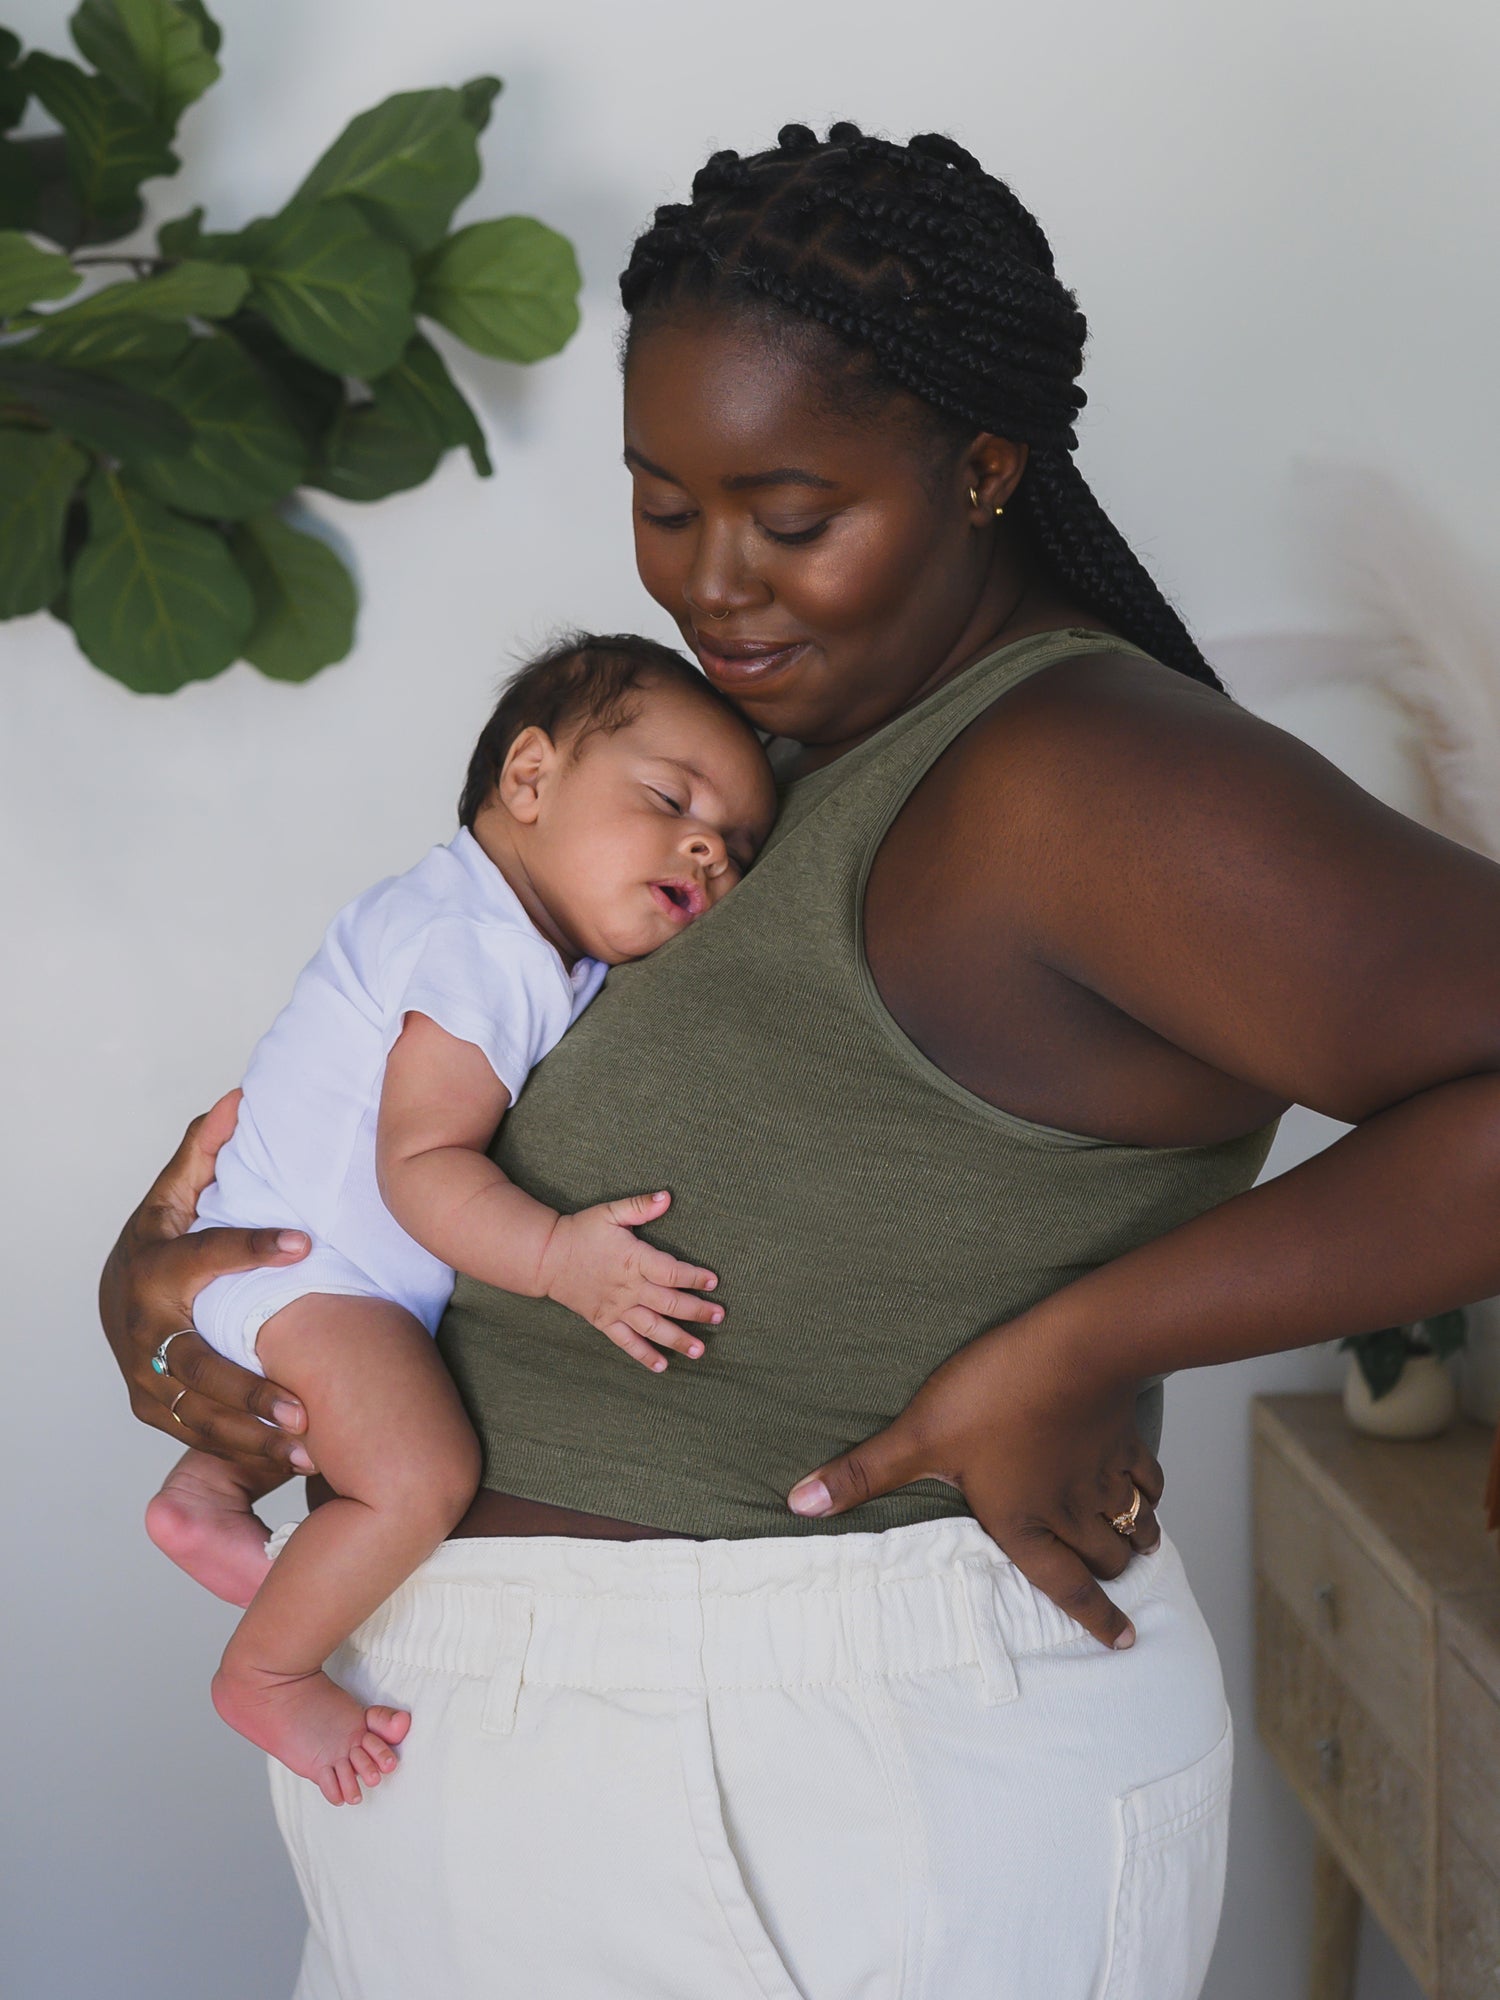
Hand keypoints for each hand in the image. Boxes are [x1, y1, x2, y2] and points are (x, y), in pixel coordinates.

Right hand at [100, 1092, 316, 1472]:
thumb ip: (205, 1152)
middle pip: (197, 1366)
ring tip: (309, 1447)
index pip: (204, 1256)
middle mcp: (143, 1330)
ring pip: (197, 1415)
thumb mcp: (176, 1194)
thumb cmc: (162, 1241)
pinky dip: (243, 1453)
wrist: (116, 1299)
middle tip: (304, 1408)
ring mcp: (144, 1376)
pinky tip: (293, 1463)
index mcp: (154, 1268)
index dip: (250, 1248)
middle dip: (249, 1390)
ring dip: (252, 1436)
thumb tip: (239, 1097)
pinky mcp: (153, 1408)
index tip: (302, 1244)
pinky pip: (197, 1437)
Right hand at [538, 1190, 722, 1370]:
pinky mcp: (604, 1321)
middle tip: (719, 1317)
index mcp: (634, 1260)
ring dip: (678, 1339)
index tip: (713, 1281)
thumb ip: (640, 1206)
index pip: (672, 1272)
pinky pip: (627, 1343)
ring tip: (700, 1350)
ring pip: (653, 1328)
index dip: (695, 1277)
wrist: (546, 1257)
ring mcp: (617, 1308)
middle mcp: (629, 1288)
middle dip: (697, 1311)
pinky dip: (645, 1355)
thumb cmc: (581, 1231)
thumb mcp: (610, 1212)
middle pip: (670, 1303)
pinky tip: (663, 1366)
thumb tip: (667, 1196)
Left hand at [787, 1306, 1163, 1649]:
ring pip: (1135, 1525)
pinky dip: (1151, 1495)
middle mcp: (1071, 1511)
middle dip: (1113, 1578)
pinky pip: (1149, 1480)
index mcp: (1024, 1523)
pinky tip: (1143, 1491)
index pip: (1066, 1588)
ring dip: (1137, 1542)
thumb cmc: (994, 1394)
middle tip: (1116, 1589)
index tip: (1123, 1641)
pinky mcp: (1125, 1438)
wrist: (1074, 1346)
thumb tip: (800, 1503)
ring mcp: (1104, 1475)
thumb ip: (863, 1473)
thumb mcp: (918, 1434)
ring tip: (1136, 1550)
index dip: (1097, 1619)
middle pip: (1107, 1560)